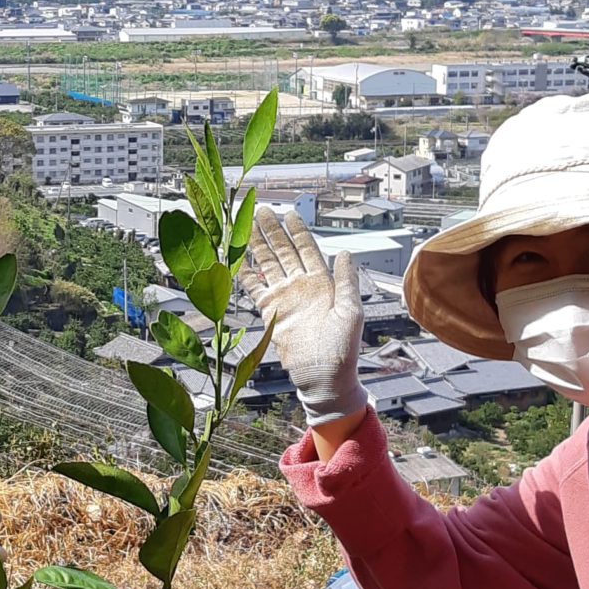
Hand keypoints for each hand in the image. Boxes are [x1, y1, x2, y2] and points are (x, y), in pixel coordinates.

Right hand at [243, 207, 365, 425]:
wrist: (324, 377)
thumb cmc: (343, 349)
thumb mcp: (351, 311)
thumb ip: (346, 281)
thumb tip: (345, 252)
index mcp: (323, 283)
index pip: (307, 250)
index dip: (297, 231)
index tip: (289, 214)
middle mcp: (301, 286)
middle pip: (284, 251)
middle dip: (273, 231)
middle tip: (261, 211)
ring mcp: (285, 298)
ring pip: (268, 264)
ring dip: (258, 245)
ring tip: (246, 226)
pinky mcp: (271, 312)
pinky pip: (255, 288)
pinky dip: (246, 273)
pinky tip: (238, 259)